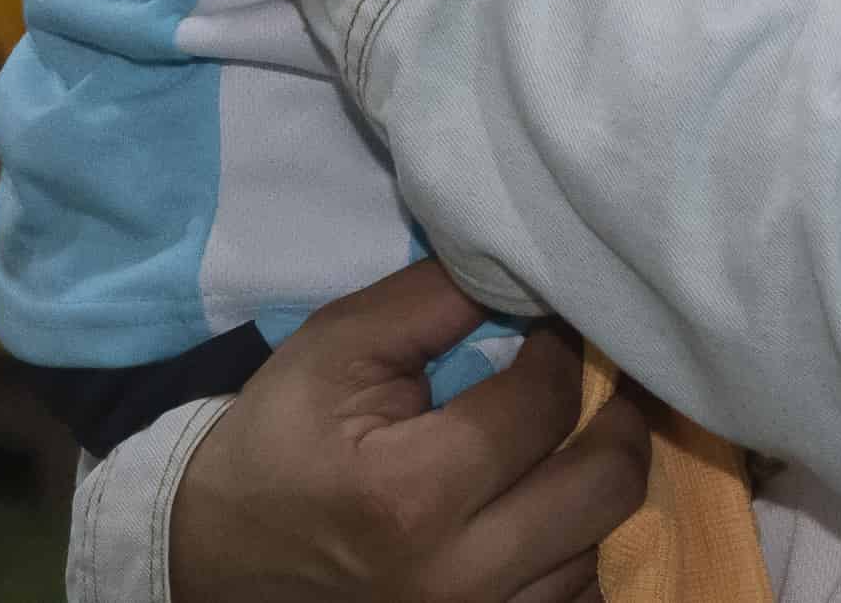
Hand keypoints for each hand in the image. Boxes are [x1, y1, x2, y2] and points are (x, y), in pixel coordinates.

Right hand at [169, 262, 648, 602]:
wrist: (221, 551)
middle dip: (619, 415)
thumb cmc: (282, 437)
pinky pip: (574, 597)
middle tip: (605, 374)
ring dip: (598, 482)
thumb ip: (435, 300)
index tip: (553, 320)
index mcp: (414, 494)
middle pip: (606, 488)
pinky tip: (552, 501)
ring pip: (602, 547)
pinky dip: (577, 544)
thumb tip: (529, 270)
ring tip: (577, 435)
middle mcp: (460, 577)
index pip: (542, 405)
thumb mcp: (338, 347)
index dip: (560, 347)